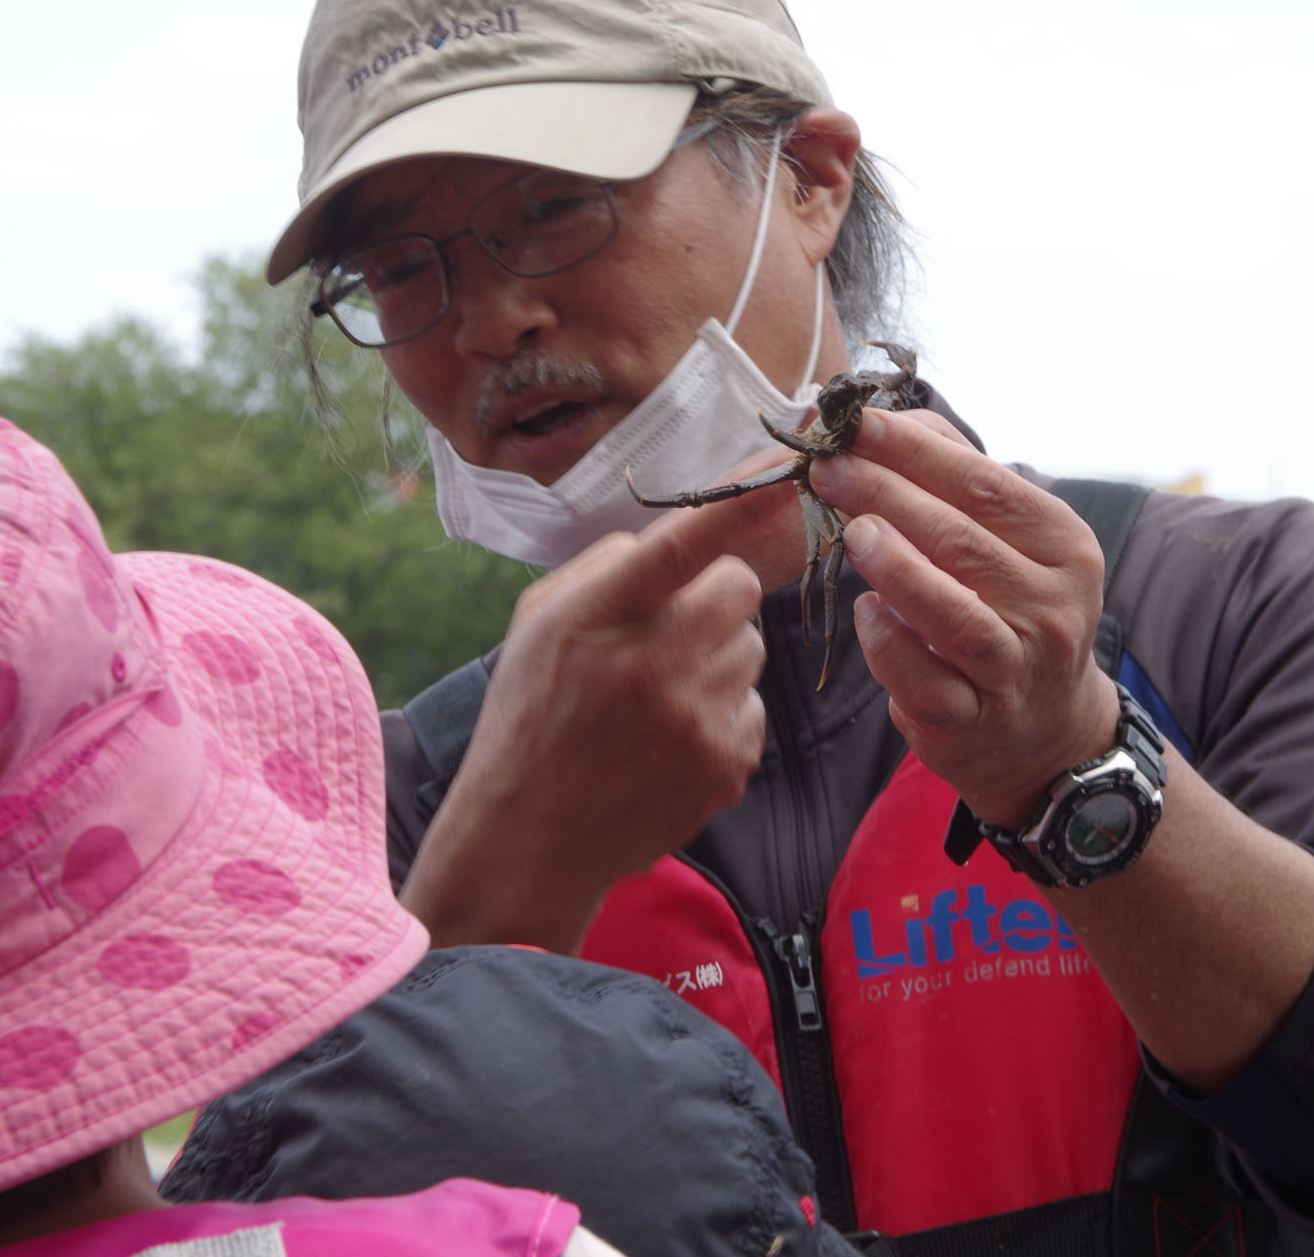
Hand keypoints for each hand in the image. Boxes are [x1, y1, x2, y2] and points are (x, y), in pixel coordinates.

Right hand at [403, 481, 792, 951]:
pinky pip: (752, 706)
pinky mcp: (725, 765)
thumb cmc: (530, 716)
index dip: (737, 504)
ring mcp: (695, 721)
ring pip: (749, 647)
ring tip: (659, 695)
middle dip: (714, 596)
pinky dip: (721, 713)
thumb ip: (606, 570)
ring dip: (716, 658)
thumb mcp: (538, 623)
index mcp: (597, 620)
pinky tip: (671, 739)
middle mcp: (652, 666)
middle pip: (738, 589)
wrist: (530, 841)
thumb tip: (676, 538)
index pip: (679, 545)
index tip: (784, 472)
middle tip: (671, 629)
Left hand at [809, 408, 1121, 827]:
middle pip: (963, 541)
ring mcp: (1016, 670)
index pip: (986, 485)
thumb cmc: (1013, 612)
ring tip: (851, 531)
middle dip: (887, 494)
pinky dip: (890, 645)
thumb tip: (894, 422)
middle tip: (828, 466)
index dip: (916, 451)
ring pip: (955, 616)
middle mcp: (1053, 608)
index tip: (857, 423)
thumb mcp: (1014, 544)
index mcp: (1064, 547)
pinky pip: (926, 682)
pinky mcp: (975, 722)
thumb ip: (961, 481)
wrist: (1047, 728)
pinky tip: (865, 612)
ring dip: (897, 569)